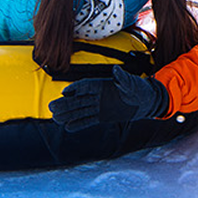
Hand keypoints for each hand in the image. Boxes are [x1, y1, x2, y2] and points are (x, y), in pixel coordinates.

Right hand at [49, 70, 169, 131]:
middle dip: (66, 103)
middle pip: (78, 99)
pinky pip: (87, 120)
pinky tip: (67, 127)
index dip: (75, 89)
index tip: (65, 93)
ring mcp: (98, 106)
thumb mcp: (132, 83)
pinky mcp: (101, 116)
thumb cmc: (139, 89)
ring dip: (68, 114)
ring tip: (54, 117)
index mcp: (102, 84)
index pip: (85, 85)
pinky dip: (78, 124)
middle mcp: (97, 95)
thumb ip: (123, 78)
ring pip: (80, 110)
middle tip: (52, 107)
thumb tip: (116, 70)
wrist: (145, 102)